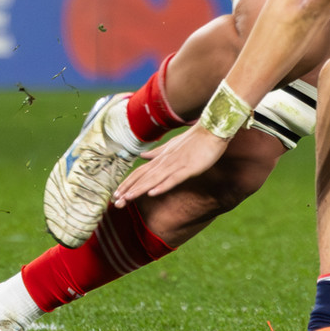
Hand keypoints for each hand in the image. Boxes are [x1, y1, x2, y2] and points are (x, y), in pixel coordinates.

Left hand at [111, 125, 230, 206]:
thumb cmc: (195, 139)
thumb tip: (142, 156)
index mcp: (162, 158)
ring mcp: (177, 164)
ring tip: (127, 199)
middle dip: (129, 189)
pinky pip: (174, 179)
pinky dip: (162, 186)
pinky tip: (153, 193)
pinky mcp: (189, 168)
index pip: (140, 172)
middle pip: (143, 177)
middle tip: (116, 201)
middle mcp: (165, 161)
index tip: (116, 194)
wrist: (213, 129)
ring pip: (154, 179)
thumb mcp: (173, 146)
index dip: (128, 183)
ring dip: (140, 189)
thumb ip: (157, 152)